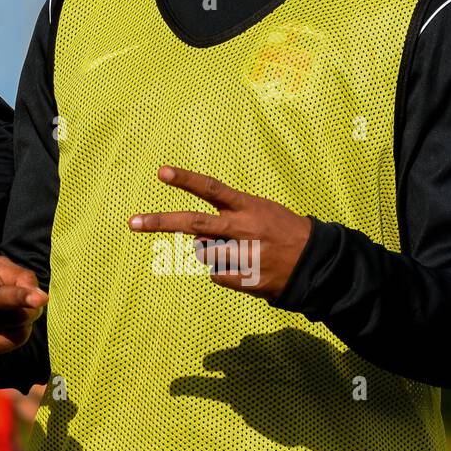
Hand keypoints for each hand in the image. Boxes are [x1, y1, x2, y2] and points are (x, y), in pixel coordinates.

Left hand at [127, 165, 310, 300]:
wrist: (317, 263)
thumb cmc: (283, 232)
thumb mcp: (261, 211)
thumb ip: (229, 216)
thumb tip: (196, 240)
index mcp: (247, 207)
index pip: (211, 188)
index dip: (186, 179)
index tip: (162, 172)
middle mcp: (243, 228)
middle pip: (193, 223)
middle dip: (160, 222)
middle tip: (133, 222)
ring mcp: (243, 253)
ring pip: (204, 253)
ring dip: (213, 253)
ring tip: (239, 252)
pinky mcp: (245, 278)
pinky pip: (216, 274)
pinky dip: (224, 272)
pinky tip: (246, 268)